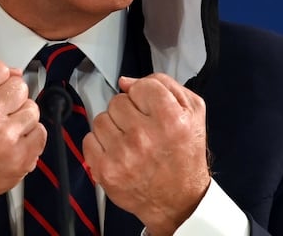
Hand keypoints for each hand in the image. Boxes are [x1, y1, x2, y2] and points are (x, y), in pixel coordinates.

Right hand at [0, 53, 45, 212]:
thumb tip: (13, 70)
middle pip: (19, 86)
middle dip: (9, 99)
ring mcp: (4, 136)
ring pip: (32, 108)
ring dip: (20, 118)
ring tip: (1, 130)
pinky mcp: (19, 156)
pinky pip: (41, 131)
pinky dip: (30, 137)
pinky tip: (11, 142)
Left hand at [83, 73, 210, 235]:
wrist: (178, 200)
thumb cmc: (185, 156)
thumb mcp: (193, 112)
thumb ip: (164, 85)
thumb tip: (127, 82)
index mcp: (170, 119)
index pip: (141, 86)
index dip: (144, 95)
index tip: (149, 107)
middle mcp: (145, 136)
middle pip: (117, 101)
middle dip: (128, 111)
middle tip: (141, 128)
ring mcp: (123, 154)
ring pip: (101, 119)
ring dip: (113, 127)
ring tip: (130, 141)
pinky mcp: (106, 170)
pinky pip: (89, 140)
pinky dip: (100, 145)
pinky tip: (117, 152)